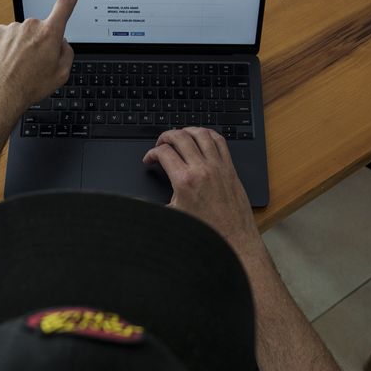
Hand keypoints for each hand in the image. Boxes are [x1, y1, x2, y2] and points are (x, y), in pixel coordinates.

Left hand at [0, 0, 85, 118]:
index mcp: (50, 34)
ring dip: (25, 47)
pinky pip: (12, 36)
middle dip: (43, 43)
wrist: (0, 95)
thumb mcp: (61, 74)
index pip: (66, 4)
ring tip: (21, 67)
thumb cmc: (30, 86)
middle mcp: (32, 26)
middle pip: (44, 29)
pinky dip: (12, 47)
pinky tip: (10, 62)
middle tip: (36, 65)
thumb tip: (62, 43)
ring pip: (26, 34)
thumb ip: (68, 53)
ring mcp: (14, 28)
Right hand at [142, 127, 262, 257]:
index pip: (163, 153)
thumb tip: (136, 202)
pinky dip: (209, 134)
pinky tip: (202, 139)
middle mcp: (202, 169)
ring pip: (201, 134)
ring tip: (179, 136)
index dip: (151, 153)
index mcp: (185, 181)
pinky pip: (220, 142)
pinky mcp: (230, 169)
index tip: (150, 159)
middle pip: (180, 137)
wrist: (233, 239)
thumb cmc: (206, 232)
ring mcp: (218, 167)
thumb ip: (153, 206)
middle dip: (165, 136)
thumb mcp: (174, 217)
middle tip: (160, 144)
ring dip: (187, 130)